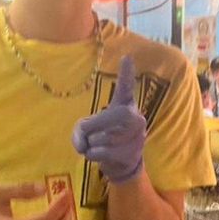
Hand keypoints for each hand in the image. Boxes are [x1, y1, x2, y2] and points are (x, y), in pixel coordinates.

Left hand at [72, 56, 145, 183]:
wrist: (119, 162)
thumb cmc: (102, 136)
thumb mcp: (87, 128)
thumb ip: (81, 130)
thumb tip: (81, 144)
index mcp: (125, 105)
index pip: (126, 88)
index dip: (126, 74)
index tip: (126, 57)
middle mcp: (136, 118)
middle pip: (112, 116)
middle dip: (92, 126)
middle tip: (85, 131)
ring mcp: (137, 136)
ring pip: (101, 138)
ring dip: (90, 143)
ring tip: (97, 144)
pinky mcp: (131, 153)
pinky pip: (100, 152)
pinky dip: (91, 154)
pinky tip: (99, 154)